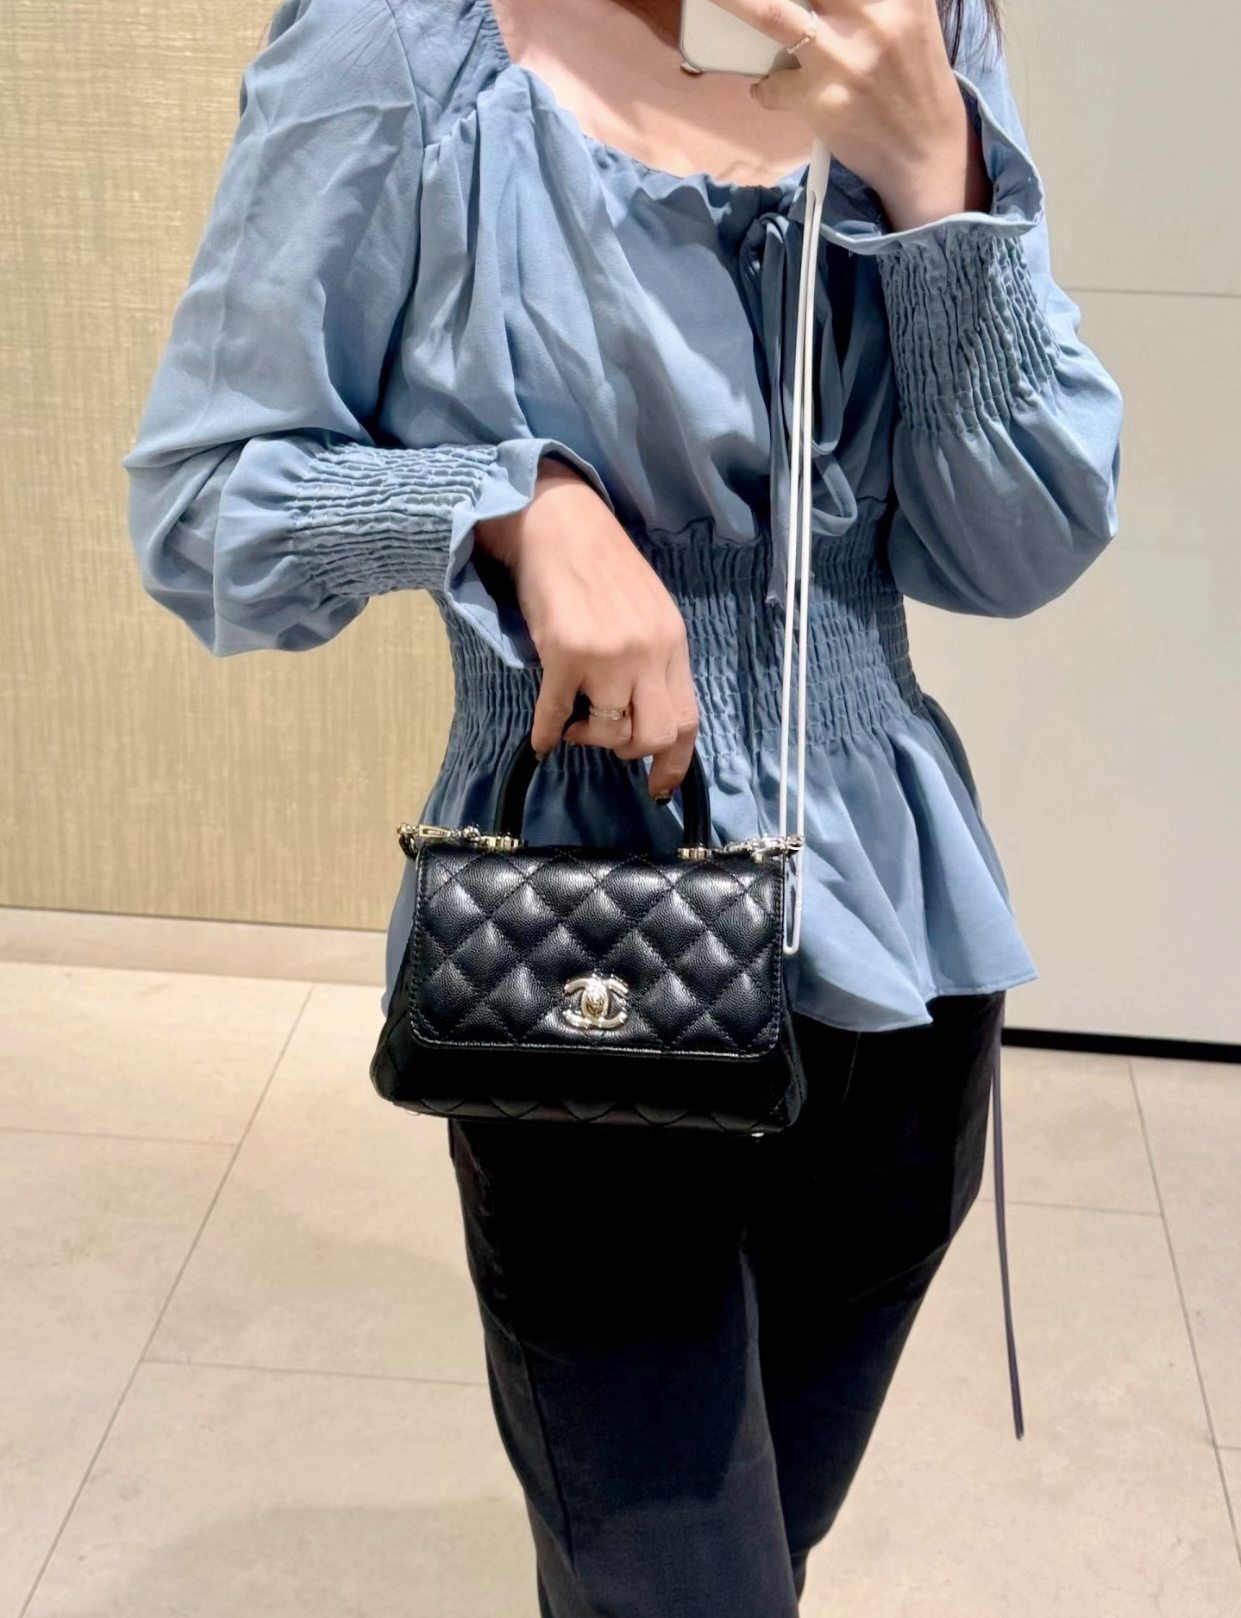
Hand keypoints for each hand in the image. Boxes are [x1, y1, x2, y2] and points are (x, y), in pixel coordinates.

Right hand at [473, 460, 698, 797]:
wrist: (558, 522)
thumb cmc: (601, 565)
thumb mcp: (649, 611)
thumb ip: (654, 660)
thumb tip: (644, 712)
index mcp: (673, 644)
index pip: (688, 719)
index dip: (675, 763)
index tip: (659, 787)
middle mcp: (648, 653)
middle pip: (654, 735)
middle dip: (628, 750)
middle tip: (605, 736)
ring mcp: (608, 655)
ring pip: (609, 731)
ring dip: (587, 737)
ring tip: (574, 721)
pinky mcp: (565, 653)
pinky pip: (556, 716)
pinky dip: (547, 735)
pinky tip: (542, 739)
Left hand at [718, 0, 991, 229]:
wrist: (926, 150)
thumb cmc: (911, 76)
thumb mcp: (906, 14)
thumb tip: (812, 2)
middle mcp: (873, 15)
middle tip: (740, 0)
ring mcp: (843, 57)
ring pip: (772, 13)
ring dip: (735, 3)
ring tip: (718, 1)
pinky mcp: (822, 99)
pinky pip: (772, 83)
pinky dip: (765, 87)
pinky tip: (771, 89)